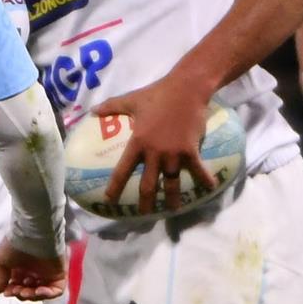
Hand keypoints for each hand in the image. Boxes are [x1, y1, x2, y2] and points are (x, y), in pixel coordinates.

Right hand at [0, 240, 67, 301]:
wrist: (32, 235)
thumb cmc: (14, 244)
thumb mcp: (1, 261)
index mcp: (20, 267)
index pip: (17, 286)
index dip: (12, 292)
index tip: (7, 292)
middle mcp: (34, 271)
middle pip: (29, 292)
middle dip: (21, 294)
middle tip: (16, 290)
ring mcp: (47, 273)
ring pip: (41, 293)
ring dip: (33, 296)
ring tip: (26, 291)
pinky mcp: (59, 274)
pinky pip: (56, 290)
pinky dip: (47, 294)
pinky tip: (38, 290)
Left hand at [94, 74, 220, 216]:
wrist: (186, 89)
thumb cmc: (157, 94)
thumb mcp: (131, 100)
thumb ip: (111, 107)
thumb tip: (92, 111)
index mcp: (138, 143)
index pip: (123, 170)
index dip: (115, 186)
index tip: (110, 200)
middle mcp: (155, 153)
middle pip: (148, 184)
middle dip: (145, 202)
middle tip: (142, 214)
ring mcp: (174, 154)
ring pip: (172, 182)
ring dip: (171, 198)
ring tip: (172, 210)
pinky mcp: (191, 151)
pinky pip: (198, 169)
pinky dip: (205, 178)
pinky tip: (210, 187)